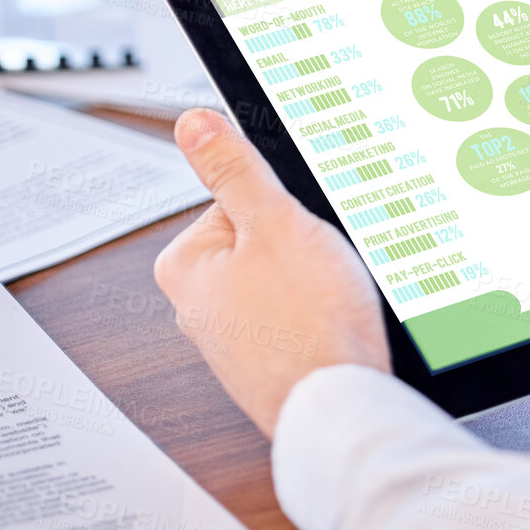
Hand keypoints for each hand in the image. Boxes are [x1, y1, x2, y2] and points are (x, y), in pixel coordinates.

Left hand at [154, 109, 390, 437]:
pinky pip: (296, 311)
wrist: (343, 406)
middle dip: (301, 242)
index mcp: (185, 265)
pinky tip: (332, 322)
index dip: (282, 205)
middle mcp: (199, 304)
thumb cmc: (308, 325)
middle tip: (319, 266)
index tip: (300, 227)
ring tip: (328, 298)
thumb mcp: (274, 223)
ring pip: (285, 274)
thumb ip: (234, 170)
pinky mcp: (267, 359)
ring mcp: (234, 336)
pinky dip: (318, 311)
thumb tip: (194, 123)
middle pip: (263, 235)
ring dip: (314, 278)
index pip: (239, 197)